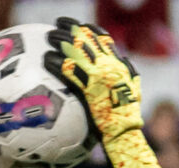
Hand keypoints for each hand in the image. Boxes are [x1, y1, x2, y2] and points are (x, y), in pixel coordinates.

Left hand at [46, 19, 156, 167]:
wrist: (125, 132)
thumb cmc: (127, 118)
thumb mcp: (132, 92)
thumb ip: (128, 76)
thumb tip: (123, 64)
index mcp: (118, 65)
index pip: (105, 40)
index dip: (91, 30)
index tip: (81, 24)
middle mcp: (109, 67)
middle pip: (88, 41)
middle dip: (72, 29)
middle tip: (59, 23)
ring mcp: (99, 77)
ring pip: (78, 52)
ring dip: (62, 41)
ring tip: (48, 36)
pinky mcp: (89, 89)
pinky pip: (70, 73)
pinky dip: (57, 64)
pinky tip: (46, 60)